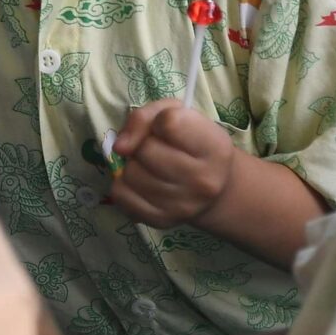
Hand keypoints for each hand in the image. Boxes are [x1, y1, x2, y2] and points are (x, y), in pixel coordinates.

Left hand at [105, 100, 236, 227]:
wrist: (212, 188)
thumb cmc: (191, 142)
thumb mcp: (178, 114)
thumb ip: (145, 117)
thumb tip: (120, 147)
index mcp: (215, 147)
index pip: (169, 122)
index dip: (159, 120)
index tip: (165, 129)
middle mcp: (203, 180)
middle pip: (145, 150)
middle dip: (143, 144)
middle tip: (156, 149)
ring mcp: (183, 205)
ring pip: (130, 173)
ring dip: (132, 165)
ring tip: (149, 166)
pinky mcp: (161, 220)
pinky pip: (120, 195)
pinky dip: (123, 184)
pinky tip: (140, 182)